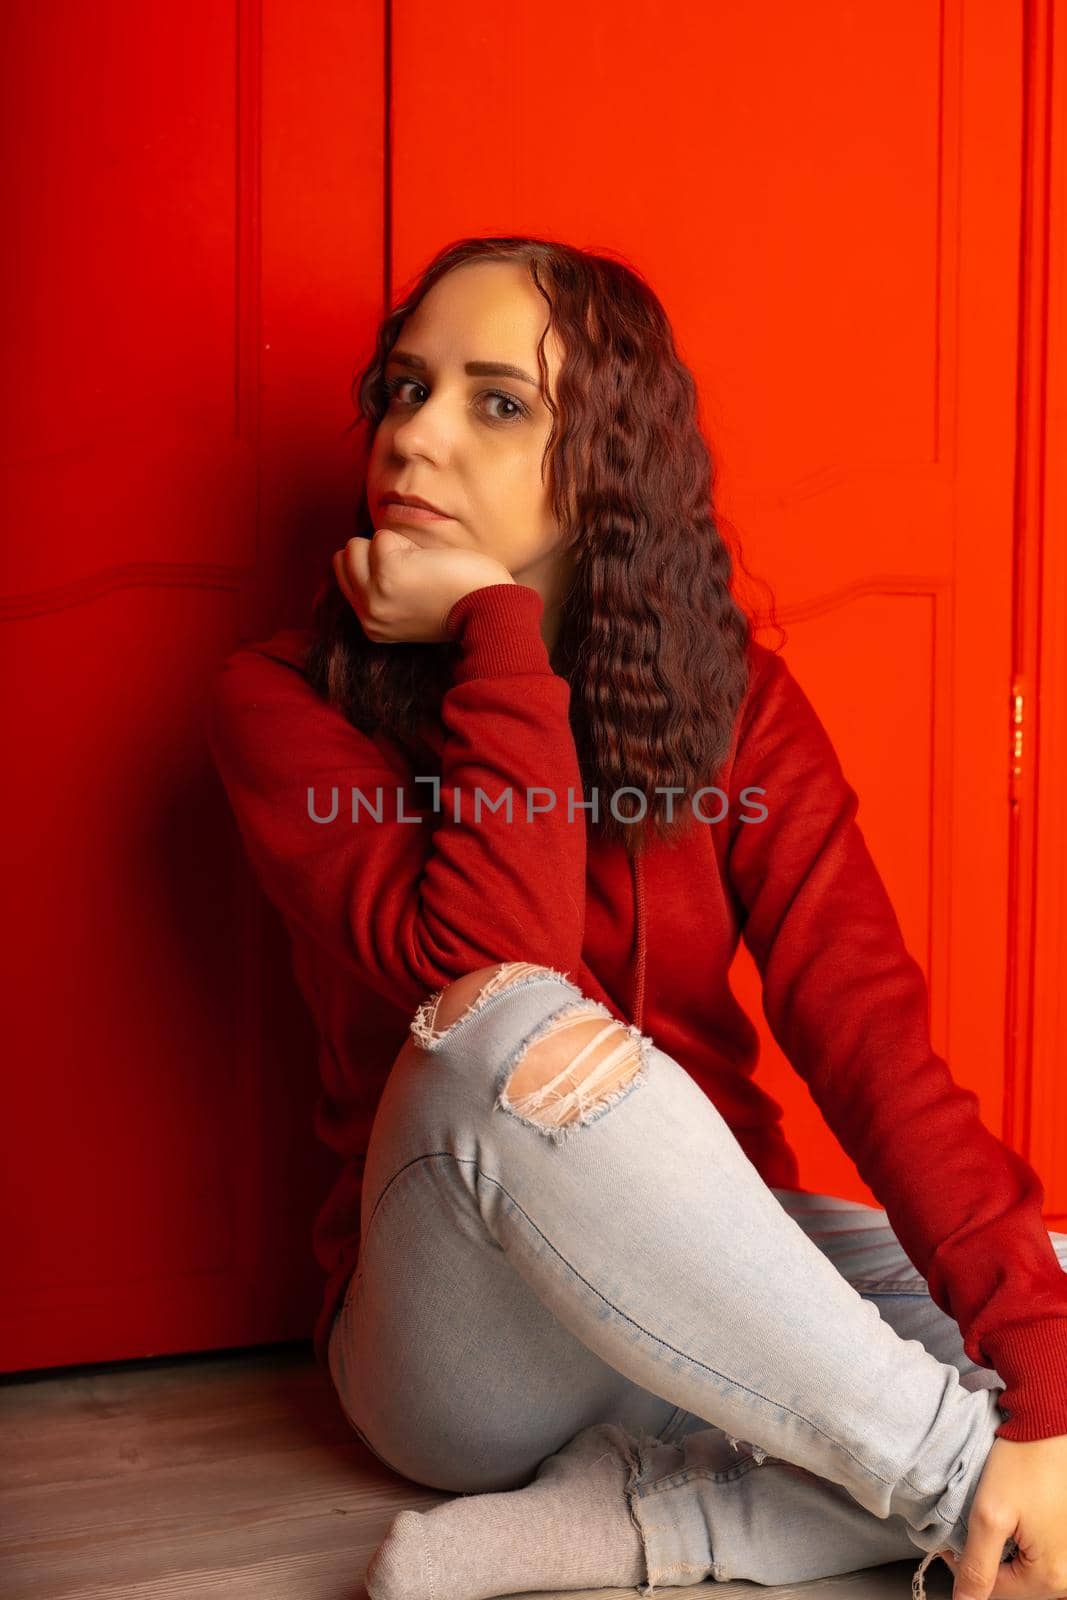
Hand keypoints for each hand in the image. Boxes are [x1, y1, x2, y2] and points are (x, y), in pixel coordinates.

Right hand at [332, 527, 515, 643]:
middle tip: (416, 571)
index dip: (374, 564)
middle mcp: (367, 615)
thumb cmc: (461, 602)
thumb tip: (365, 553)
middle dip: (376, 552)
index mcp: (372, 626)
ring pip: (356, 545)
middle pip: (344, 558)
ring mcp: (374, 595)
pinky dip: (408, 542)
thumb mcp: (410, 608)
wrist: (489, 611)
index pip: (345, 577)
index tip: (408, 578)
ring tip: (423, 569)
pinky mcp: (387, 572)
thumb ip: (384, 592)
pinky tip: (430, 565)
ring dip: (391, 546)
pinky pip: (383, 536)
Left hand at [940, 1435, 1066, 1599]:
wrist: (1049, 1426)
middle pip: (1011, 1582)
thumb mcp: (990, 1515)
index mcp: (1052, 1577)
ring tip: (994, 1516)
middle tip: (971, 1524)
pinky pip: (1039, 1552)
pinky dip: (1020, 1539)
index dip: (963, 1565)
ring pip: (1023, 1568)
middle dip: (986, 1558)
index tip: (949, 1539)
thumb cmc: (1025, 1462)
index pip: (994, 1591)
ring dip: (1003, 1548)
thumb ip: (977, 1565)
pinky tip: (1013, 1514)